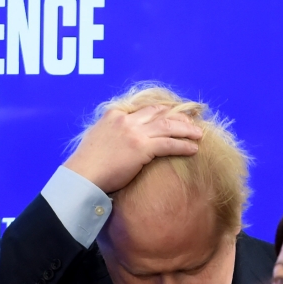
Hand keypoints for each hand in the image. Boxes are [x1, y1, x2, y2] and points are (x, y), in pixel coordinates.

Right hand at [63, 105, 202, 193]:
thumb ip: (110, 131)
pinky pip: (169, 144)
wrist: (83, 174)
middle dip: (177, 117)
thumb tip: (118, 136)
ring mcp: (134, 132)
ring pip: (168, 126)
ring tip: (198, 134)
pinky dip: (183, 146)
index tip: (173, 114)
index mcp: (114, 115)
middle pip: (159, 113)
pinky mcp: (141, 148)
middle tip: (190, 122)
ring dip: (186, 129)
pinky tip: (193, 149)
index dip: (162, 111)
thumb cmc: (87, 162)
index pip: (144, 109)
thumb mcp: (96, 136)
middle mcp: (126, 120)